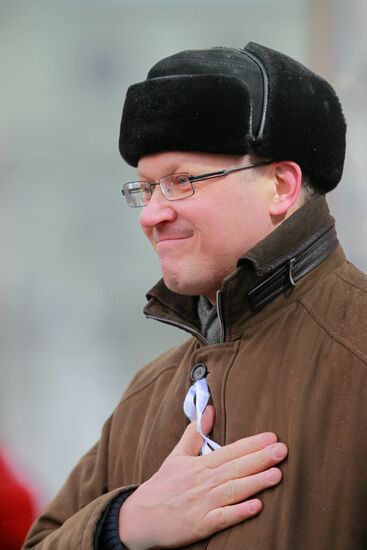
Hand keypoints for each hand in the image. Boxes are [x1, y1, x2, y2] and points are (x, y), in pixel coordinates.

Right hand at [119, 406, 286, 548]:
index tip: (271, 436)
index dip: (252, 443)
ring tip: (277, 474)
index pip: (230, 450)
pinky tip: (256, 506)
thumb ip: (194, 433)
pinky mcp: (200, 524)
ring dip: (255, 482)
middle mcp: (203, 481)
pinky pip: (223, 518)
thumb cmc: (162, 485)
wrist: (140, 517)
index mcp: (199, 465)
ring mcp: (203, 503)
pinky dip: (239, 512)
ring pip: (233, 490)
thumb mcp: (177, 455)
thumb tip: (208, 409)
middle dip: (260, 458)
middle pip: (236, 468)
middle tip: (282, 450)